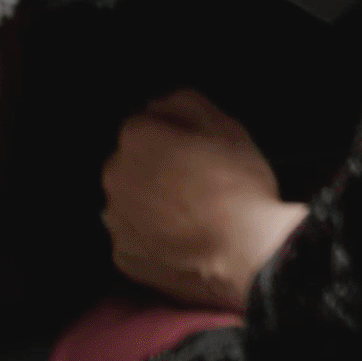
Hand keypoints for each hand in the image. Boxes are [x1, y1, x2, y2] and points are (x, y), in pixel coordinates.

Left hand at [101, 89, 308, 312]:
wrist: (247, 254)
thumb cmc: (238, 183)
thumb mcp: (223, 125)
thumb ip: (182, 104)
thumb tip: (158, 107)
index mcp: (135, 138)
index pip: (143, 126)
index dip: (170, 138)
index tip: (193, 154)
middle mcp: (114, 176)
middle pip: (130, 165)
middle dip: (152, 170)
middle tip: (190, 185)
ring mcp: (115, 220)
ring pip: (128, 202)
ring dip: (146, 204)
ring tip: (186, 218)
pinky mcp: (122, 256)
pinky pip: (132, 239)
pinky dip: (148, 239)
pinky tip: (178, 243)